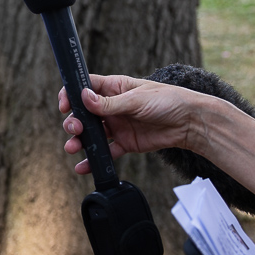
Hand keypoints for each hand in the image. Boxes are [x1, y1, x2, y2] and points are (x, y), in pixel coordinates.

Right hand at [59, 74, 205, 172]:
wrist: (190, 122)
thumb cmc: (167, 100)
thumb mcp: (136, 100)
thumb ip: (109, 103)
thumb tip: (84, 98)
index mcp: (114, 88)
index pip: (85, 88)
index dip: (71, 95)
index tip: (65, 106)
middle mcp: (112, 107)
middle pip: (84, 114)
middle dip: (74, 122)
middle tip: (75, 129)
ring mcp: (117, 125)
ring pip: (91, 133)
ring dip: (79, 141)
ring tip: (73, 147)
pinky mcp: (125, 143)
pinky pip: (105, 151)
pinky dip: (93, 160)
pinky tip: (83, 166)